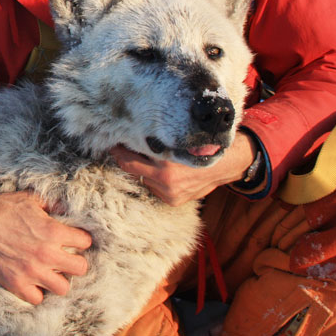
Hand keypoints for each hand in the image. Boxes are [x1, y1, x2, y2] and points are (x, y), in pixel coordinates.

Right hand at [0, 190, 91, 304]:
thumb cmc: (2, 208)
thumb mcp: (30, 199)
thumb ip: (52, 204)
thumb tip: (67, 209)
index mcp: (53, 231)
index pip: (85, 241)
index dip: (80, 239)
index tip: (73, 239)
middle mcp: (47, 253)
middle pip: (81, 268)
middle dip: (76, 262)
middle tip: (65, 258)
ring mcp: (32, 271)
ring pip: (63, 288)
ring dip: (58, 279)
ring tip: (50, 272)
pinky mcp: (17, 283)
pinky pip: (37, 298)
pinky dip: (36, 292)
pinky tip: (32, 281)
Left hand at [109, 132, 255, 205]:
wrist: (223, 167)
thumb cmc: (200, 148)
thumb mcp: (178, 142)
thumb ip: (158, 143)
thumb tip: (132, 134)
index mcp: (166, 167)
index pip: (129, 161)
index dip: (118, 152)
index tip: (112, 143)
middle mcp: (165, 183)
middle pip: (132, 171)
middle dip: (123, 159)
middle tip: (116, 147)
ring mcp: (169, 194)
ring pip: (142, 179)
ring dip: (138, 169)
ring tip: (136, 156)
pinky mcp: (173, 201)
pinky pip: (153, 187)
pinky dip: (151, 178)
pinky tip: (153, 169)